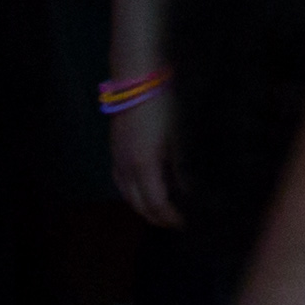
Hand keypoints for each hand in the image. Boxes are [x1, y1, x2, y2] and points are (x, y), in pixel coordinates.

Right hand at [109, 86, 180, 226]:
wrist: (138, 81)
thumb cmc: (164, 107)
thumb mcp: (179, 138)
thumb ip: (182, 167)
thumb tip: (189, 191)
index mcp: (144, 165)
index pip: (156, 203)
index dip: (170, 217)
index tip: (185, 224)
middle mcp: (126, 165)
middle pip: (138, 204)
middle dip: (156, 217)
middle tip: (174, 223)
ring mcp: (117, 157)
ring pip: (126, 194)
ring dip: (142, 207)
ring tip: (160, 212)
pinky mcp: (115, 149)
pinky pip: (120, 180)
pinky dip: (131, 192)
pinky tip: (143, 190)